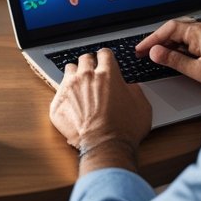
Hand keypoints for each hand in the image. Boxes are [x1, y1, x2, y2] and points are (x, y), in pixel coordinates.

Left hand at [50, 49, 151, 165]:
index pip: (104, 53)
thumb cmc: (125, 128)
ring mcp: (70, 88)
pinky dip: (67, 95)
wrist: (106, 146)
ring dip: (76, 75)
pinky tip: (74, 104)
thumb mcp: (142, 105)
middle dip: (90, 64)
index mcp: (107, 73)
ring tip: (81, 87)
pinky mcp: (58, 102)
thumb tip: (128, 85)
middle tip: (94, 75)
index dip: (106, 58)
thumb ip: (134, 88)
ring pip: (70, 70)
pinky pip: (60, 90)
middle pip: (85, 58)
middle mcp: (86, 76)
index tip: (106, 63)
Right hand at [135, 18, 200, 96]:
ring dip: (170, 45)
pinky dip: (182, 48)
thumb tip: (155, 53)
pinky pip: (195, 41)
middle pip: (176, 30)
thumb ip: (175, 61)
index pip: (169, 29)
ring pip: (185, 36)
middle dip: (159, 40)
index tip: (140, 49)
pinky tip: (177, 59)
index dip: (151, 39)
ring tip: (157, 57)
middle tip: (144, 53)